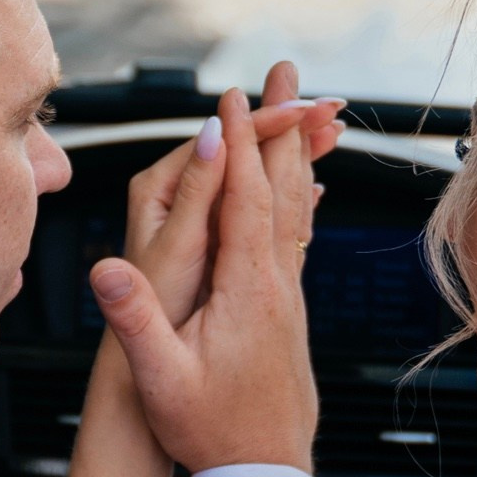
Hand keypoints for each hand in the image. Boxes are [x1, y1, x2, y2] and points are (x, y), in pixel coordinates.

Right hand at [88, 84, 321, 472]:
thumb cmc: (212, 434)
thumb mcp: (162, 380)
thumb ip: (136, 322)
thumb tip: (105, 270)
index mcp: (247, 289)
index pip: (244, 198)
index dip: (238, 144)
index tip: (231, 97)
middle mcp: (278, 284)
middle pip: (285, 186)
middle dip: (283, 124)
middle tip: (290, 72)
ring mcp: (288, 297)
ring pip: (298, 208)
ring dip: (297, 152)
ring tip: (304, 112)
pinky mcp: (288, 312)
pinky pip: (297, 237)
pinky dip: (299, 198)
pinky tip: (303, 191)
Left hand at [121, 63, 340, 326]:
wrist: (144, 368)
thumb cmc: (154, 317)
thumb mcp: (177, 249)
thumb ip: (196, 192)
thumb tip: (214, 131)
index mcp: (160, 188)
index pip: (220, 140)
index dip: (264, 123)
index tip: (305, 111)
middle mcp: (175, 194)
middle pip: (238, 148)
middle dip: (286, 128)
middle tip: (332, 108)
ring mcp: (195, 218)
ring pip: (251, 173)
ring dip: (292, 153)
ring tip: (332, 132)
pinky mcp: (212, 242)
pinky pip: (255, 205)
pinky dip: (286, 192)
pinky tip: (315, 185)